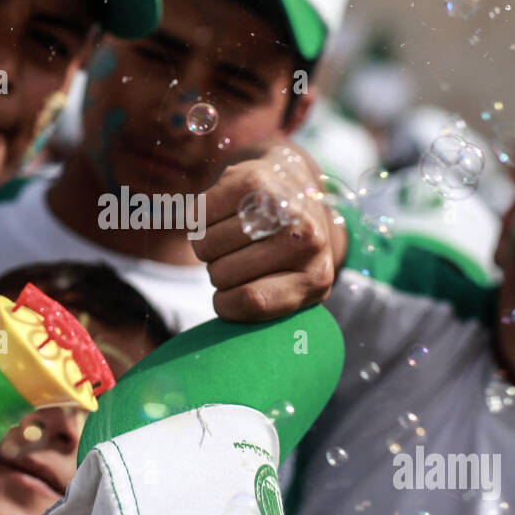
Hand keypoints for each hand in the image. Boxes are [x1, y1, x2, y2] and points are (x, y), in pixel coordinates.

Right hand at [193, 144, 343, 320]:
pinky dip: (199, 220)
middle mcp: (306, 239)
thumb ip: (269, 308)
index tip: (225, 298)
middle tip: (238, 256)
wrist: (297, 184)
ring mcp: (281, 207)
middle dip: (219, 271)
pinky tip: (222, 214)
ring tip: (231, 236)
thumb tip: (229, 334)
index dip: (225, 304)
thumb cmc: (285, 248)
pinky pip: (198, 216)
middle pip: (223, 275)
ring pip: (206, 246)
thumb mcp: (291, 287)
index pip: (251, 301)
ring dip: (208, 246)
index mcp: (316, 278)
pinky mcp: (254, 180)